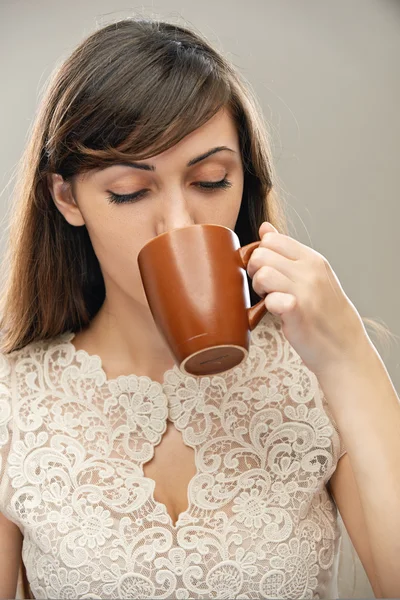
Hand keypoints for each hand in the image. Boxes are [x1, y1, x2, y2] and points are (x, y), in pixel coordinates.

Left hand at [246, 221, 369, 376]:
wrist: (344, 347)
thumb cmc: (324, 311)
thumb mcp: (311, 274)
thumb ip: (287, 251)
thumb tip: (264, 228)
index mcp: (312, 259)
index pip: (272, 239)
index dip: (262, 254)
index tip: (267, 271)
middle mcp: (310, 271)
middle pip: (261, 254)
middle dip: (255, 270)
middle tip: (264, 287)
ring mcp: (305, 291)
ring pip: (261, 273)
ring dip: (259, 288)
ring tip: (269, 298)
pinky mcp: (297, 311)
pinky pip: (269, 299)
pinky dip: (266, 307)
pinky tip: (275, 312)